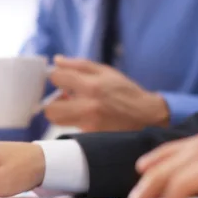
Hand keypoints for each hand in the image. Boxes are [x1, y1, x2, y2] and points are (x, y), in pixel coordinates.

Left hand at [44, 55, 169, 131]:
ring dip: (60, 113)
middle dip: (53, 102)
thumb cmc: (126, 92)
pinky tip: (84, 117)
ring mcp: (89, 124)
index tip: (62, 80)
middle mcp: (88, 106)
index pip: (56, 78)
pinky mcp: (91, 136)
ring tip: (73, 107)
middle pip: (50, 108)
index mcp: (92, 86)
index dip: (56, 77)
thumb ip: (79, 65)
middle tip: (65, 98)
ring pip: (57, 121)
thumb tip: (56, 60)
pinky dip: (73, 122)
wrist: (147, 117)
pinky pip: (70, 128)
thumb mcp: (106, 72)